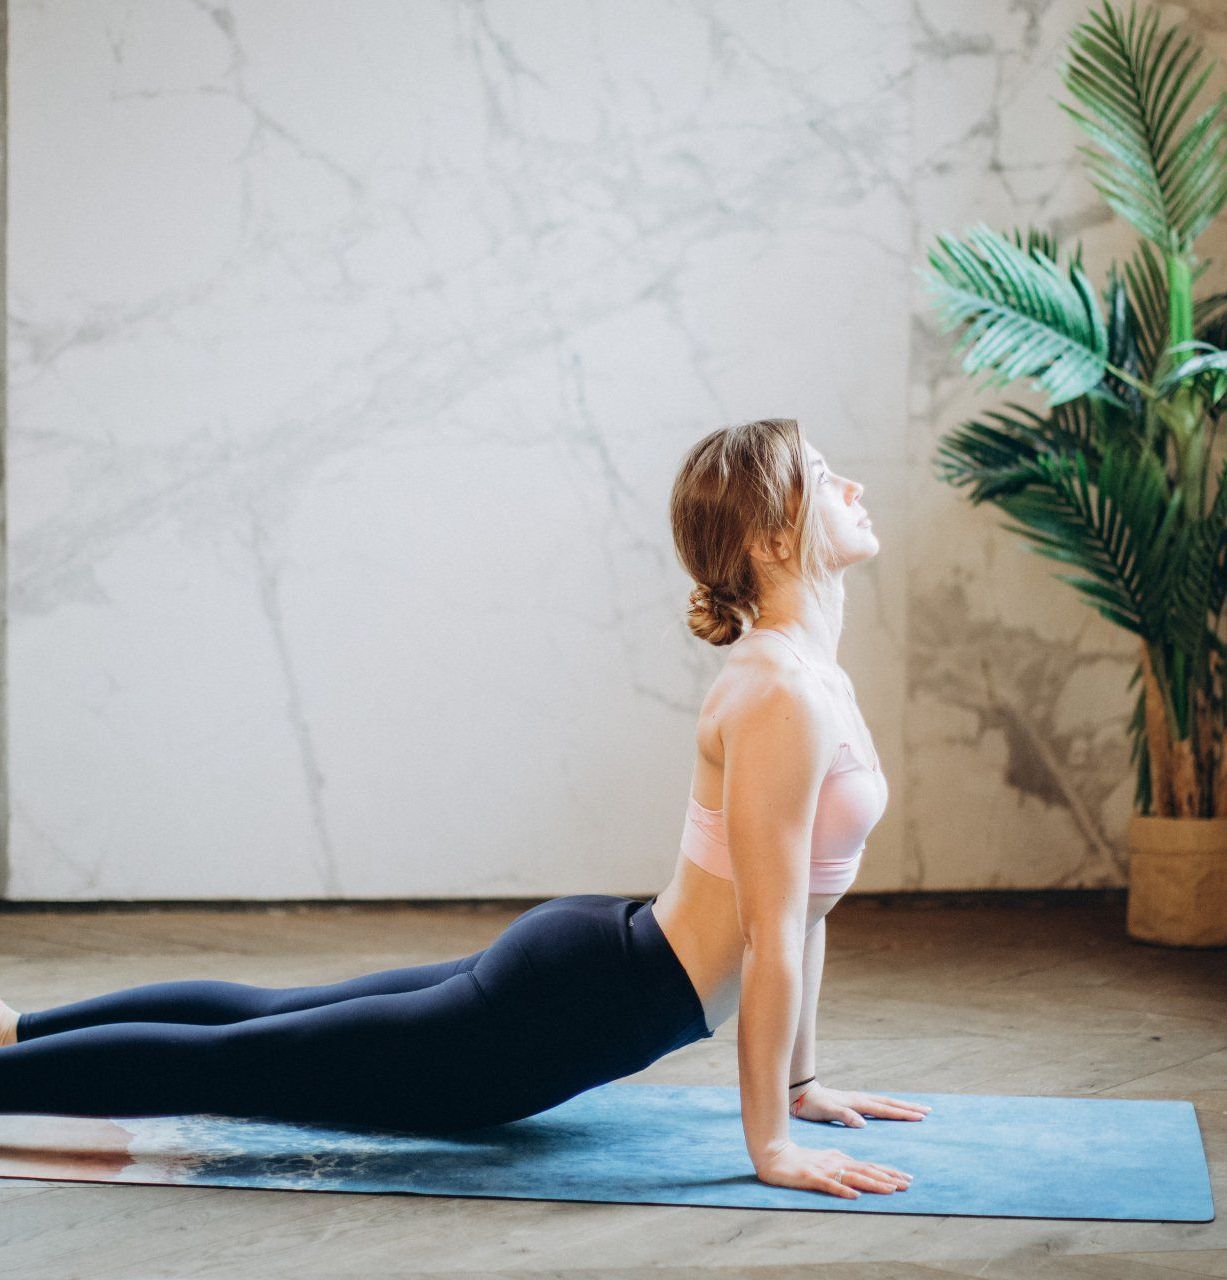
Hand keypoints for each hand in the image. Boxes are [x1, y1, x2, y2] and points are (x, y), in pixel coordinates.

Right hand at [754, 1139, 912, 1197]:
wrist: (774, 1155)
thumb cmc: (800, 1160)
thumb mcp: (825, 1161)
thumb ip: (842, 1166)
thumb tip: (859, 1176)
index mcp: (840, 1159)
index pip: (869, 1166)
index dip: (888, 1172)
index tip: (906, 1179)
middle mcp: (836, 1163)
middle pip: (866, 1170)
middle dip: (888, 1178)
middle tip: (908, 1184)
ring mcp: (824, 1170)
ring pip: (853, 1177)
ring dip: (873, 1183)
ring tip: (890, 1190)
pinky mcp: (812, 1177)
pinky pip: (830, 1185)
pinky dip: (843, 1190)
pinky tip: (854, 1196)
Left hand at [790, 1082, 932, 1126]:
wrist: (803, 1094)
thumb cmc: (814, 1105)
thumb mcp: (828, 1111)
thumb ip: (845, 1116)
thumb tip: (864, 1123)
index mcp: (858, 1103)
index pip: (885, 1109)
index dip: (902, 1114)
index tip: (920, 1116)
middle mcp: (861, 1100)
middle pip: (890, 1103)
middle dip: (909, 1108)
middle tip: (928, 1111)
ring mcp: (858, 1100)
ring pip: (885, 1102)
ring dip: (901, 1106)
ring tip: (917, 1109)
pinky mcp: (854, 1102)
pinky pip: (877, 1104)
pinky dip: (889, 1106)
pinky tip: (892, 1110)